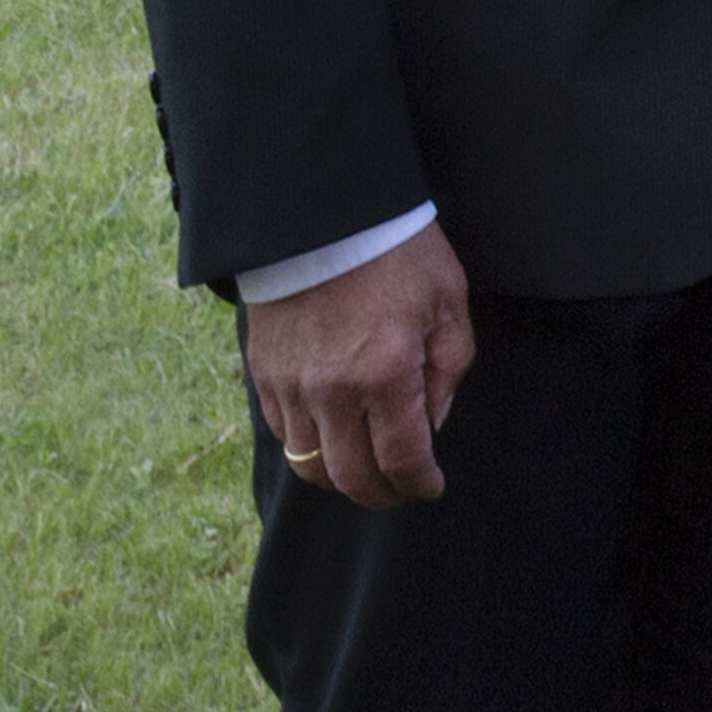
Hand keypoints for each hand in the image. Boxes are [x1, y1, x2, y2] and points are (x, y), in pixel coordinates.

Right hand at [245, 222, 474, 509]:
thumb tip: (432, 422)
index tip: (431, 487)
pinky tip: (333, 437)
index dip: (418, 484)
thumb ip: (448, 368)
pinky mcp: (263, 375)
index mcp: (386, 373)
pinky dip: (310, 446)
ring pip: (309, 463)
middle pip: (350, 476)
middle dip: (381, 494)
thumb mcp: (448, 303)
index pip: (401, 458)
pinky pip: (283, 433)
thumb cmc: (398, 254)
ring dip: (341, 478)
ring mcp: (290, 387)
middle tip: (402, 491)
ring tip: (367, 472)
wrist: (324, 217)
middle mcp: (332, 391)